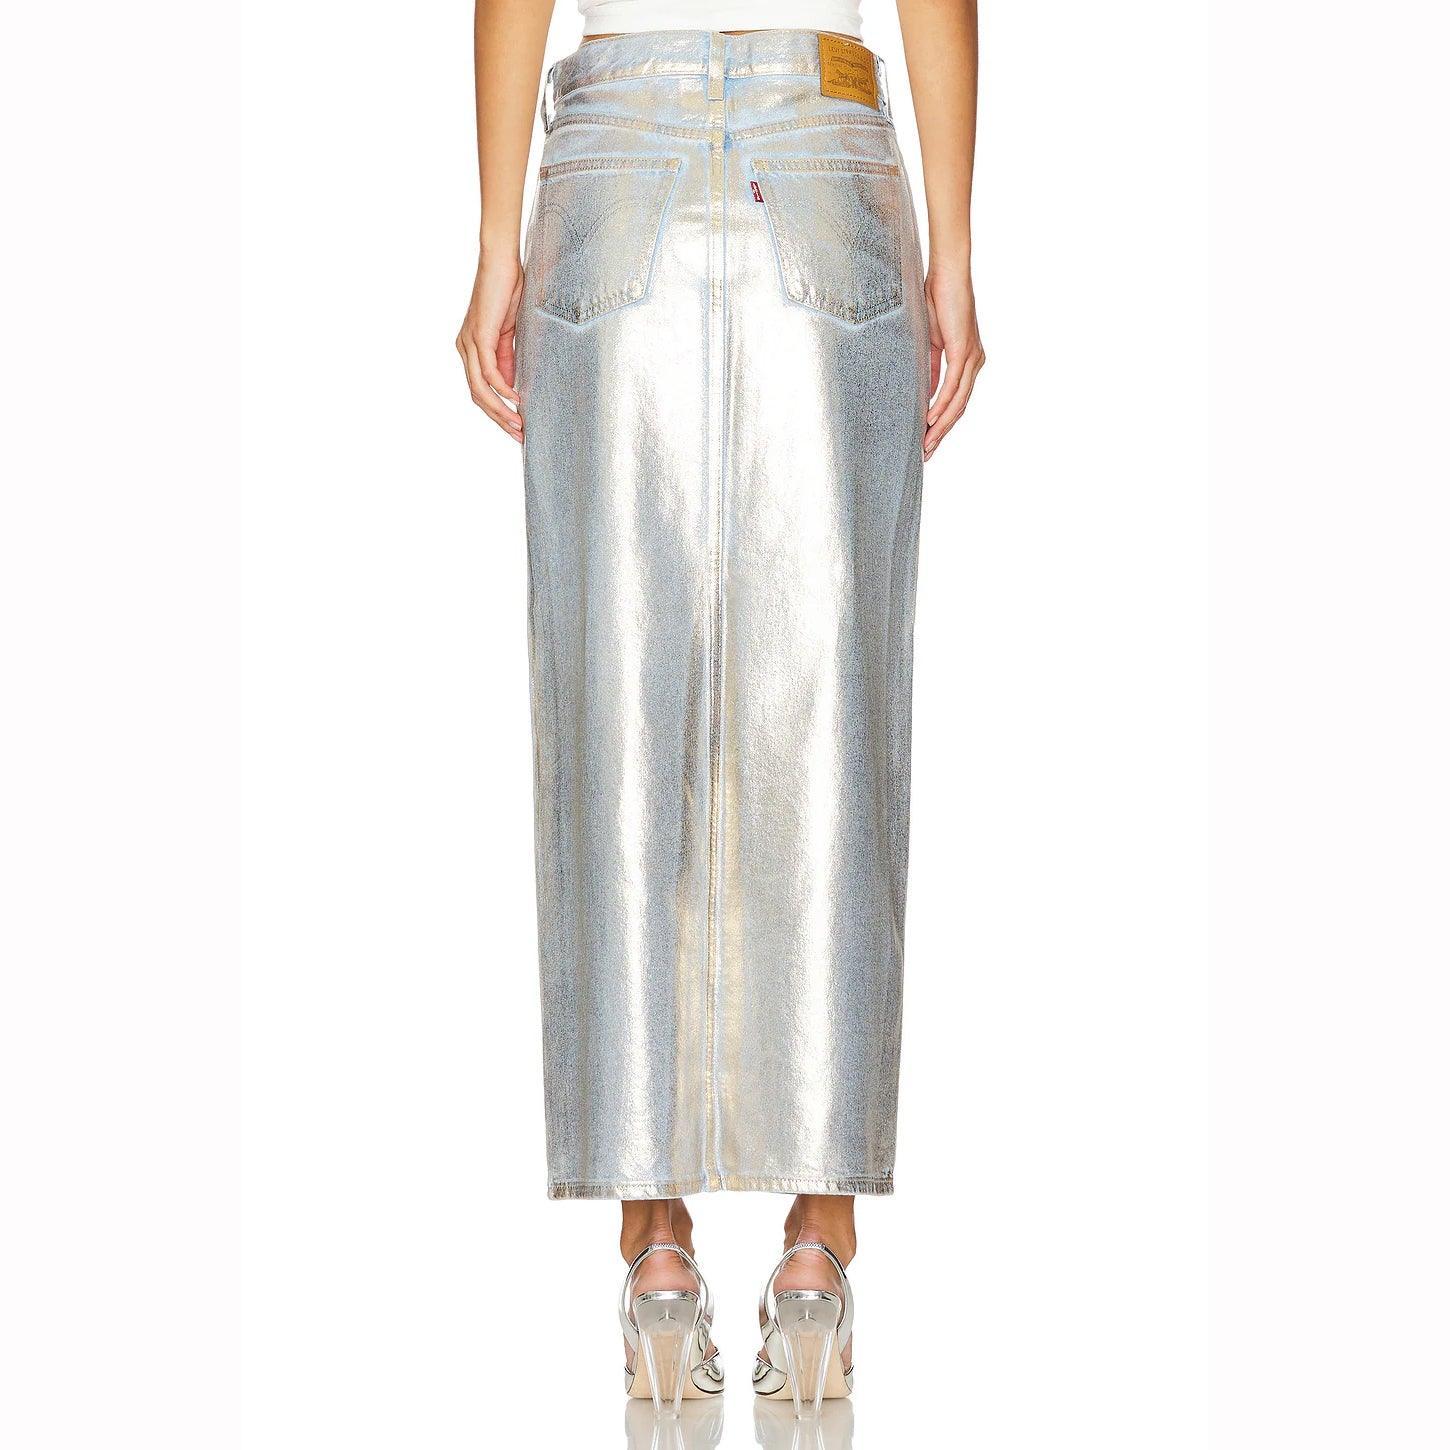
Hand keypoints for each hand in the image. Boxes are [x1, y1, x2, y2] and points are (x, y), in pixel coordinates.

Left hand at [457, 250, 524, 440]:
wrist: (501, 262)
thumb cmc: (508, 291)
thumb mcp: (511, 333)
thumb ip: (509, 359)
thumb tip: (512, 386)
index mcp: (472, 350)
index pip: (481, 391)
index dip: (498, 412)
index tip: (518, 428)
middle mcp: (465, 349)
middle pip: (477, 396)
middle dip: (499, 419)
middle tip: (519, 437)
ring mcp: (469, 344)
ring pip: (480, 389)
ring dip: (500, 411)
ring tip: (518, 425)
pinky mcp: (478, 336)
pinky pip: (487, 372)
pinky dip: (501, 388)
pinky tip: (515, 399)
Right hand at [923, 266, 984, 460]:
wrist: (947, 274)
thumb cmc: (937, 300)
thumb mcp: (930, 342)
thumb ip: (930, 367)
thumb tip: (924, 391)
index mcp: (968, 361)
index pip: (956, 401)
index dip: (942, 423)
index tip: (927, 441)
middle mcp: (975, 363)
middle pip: (959, 408)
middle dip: (942, 433)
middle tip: (927, 454)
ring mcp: (972, 359)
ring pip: (958, 402)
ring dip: (941, 426)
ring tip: (927, 444)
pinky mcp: (964, 351)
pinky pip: (953, 386)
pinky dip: (941, 404)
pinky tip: (930, 419)